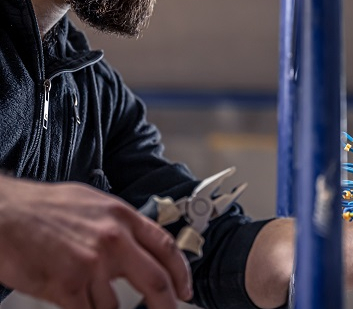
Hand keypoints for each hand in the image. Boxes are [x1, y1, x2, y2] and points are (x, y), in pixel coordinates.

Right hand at [0, 177, 191, 308]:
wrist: (2, 212)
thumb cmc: (41, 208)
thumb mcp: (92, 204)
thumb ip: (118, 226)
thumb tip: (136, 247)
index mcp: (121, 216)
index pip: (166, 246)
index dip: (181, 272)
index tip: (185, 289)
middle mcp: (113, 238)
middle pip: (156, 281)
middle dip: (167, 303)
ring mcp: (92, 263)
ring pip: (114, 305)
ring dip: (102, 306)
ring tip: (82, 292)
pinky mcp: (68, 285)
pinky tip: (76, 302)